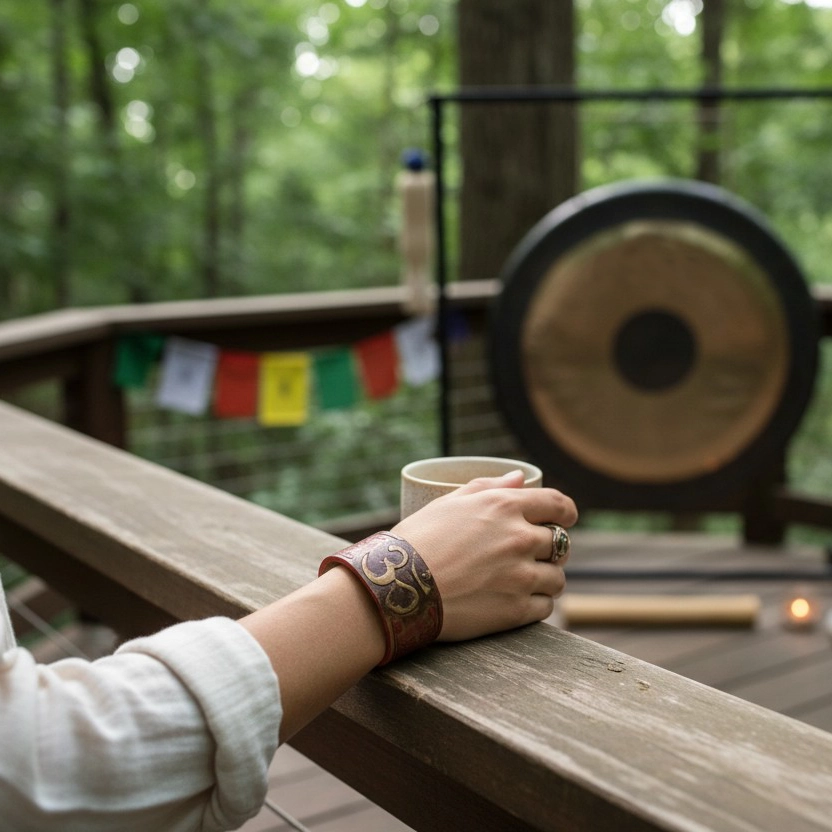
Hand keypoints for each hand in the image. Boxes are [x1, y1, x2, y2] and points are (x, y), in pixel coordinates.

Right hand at [391, 471, 577, 641]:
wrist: (397, 588)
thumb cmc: (417, 541)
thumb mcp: (449, 503)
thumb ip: (489, 487)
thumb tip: (520, 478)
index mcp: (505, 507)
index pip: (559, 505)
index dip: (566, 513)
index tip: (563, 519)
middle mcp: (519, 538)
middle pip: (560, 543)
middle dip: (550, 548)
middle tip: (531, 555)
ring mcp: (520, 576)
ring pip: (557, 577)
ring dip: (546, 578)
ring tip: (523, 581)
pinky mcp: (515, 610)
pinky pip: (546, 606)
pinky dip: (536, 603)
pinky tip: (516, 600)